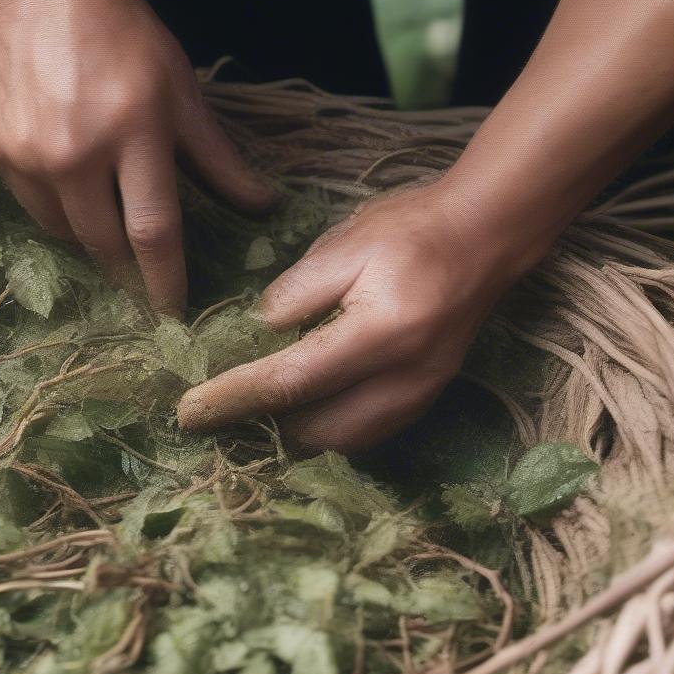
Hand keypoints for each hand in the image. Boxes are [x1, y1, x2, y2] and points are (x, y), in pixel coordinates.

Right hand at [0, 0, 271, 314]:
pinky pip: (30, 206)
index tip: (173, 313)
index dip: (165, 280)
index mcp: (134, 135)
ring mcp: (28, 153)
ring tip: (106, 225)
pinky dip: (56, 209)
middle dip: (127, 271)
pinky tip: (70, 188)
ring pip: (65, 232)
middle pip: (105, 244)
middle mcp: (76, 153)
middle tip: (141, 281)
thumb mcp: (181, 92)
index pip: (153, 232)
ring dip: (91, 240)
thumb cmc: (126, 37)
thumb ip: (218, 158)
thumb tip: (264, 206)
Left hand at [178, 182, 528, 451]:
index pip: (291, 381)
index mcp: (381, 334)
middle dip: (264, 423)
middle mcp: (405, 380)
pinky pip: (366, 435)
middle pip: (316, 432)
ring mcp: (420, 397)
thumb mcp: (345, 244)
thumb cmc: (412, 230)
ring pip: (342, 444)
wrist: (485, 237)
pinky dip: (329, 427)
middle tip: (224, 403)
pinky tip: (308, 404)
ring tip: (261, 405)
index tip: (189, 413)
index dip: (235, 398)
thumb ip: (296, 293)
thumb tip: (258, 334)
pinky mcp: (425, 400)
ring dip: (297, 430)